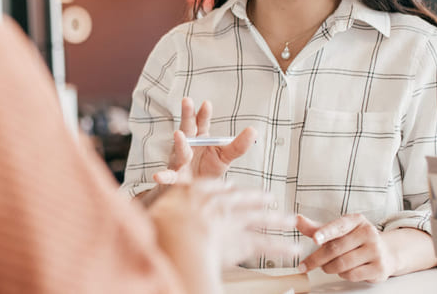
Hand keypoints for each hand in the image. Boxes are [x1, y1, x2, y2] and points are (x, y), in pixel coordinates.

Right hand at [148, 181, 299, 293]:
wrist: (178, 236)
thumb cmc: (162, 223)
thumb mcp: (156, 210)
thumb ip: (158, 209)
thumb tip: (142, 208)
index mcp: (198, 191)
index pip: (217, 188)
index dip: (228, 189)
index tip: (234, 190)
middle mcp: (219, 203)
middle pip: (244, 199)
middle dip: (259, 199)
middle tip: (270, 198)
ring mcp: (234, 221)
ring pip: (261, 218)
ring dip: (278, 220)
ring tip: (291, 220)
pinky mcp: (244, 241)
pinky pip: (267, 245)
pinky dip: (282, 248)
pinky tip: (293, 249)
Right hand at [152, 97, 257, 184]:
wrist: (197, 192)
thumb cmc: (209, 170)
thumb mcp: (226, 156)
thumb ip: (238, 145)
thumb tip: (254, 130)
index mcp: (200, 138)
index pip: (201, 122)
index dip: (203, 114)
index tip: (207, 104)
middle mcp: (187, 146)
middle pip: (187, 128)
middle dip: (187, 115)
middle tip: (187, 100)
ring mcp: (179, 161)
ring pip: (179, 151)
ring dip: (179, 143)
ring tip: (179, 134)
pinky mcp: (175, 178)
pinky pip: (168, 177)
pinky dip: (163, 176)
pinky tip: (158, 176)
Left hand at [295, 214, 397, 282]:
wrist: (386, 252)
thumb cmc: (356, 240)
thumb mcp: (338, 231)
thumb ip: (317, 228)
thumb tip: (297, 219)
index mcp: (356, 220)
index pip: (339, 225)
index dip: (325, 232)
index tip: (315, 238)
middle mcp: (368, 233)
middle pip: (336, 248)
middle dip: (316, 259)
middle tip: (305, 265)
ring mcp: (375, 250)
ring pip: (343, 264)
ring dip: (329, 268)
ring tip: (327, 266)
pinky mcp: (378, 268)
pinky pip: (352, 275)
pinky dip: (342, 275)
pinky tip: (343, 271)